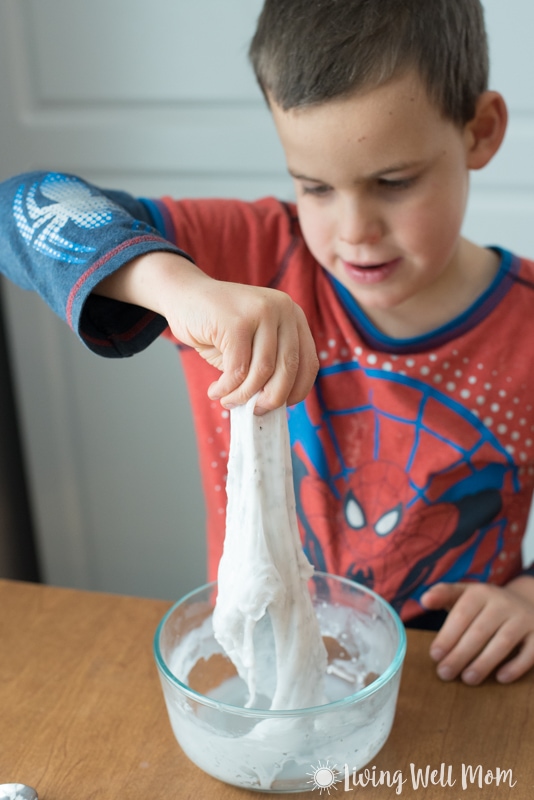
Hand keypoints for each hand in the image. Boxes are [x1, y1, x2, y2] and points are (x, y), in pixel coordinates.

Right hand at [167, 274, 317, 412]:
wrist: (183, 295)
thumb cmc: (219, 326)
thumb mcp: (253, 344)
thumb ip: (268, 367)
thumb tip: (274, 404)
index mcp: (293, 315)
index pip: (308, 362)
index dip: (297, 390)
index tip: (282, 406)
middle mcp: (283, 309)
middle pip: (288, 368)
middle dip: (272, 399)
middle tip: (255, 411)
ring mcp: (260, 311)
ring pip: (263, 372)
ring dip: (244, 395)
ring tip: (228, 400)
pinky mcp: (236, 321)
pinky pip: (238, 369)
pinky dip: (227, 388)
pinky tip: (216, 390)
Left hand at [420, 578, 533, 684]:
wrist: (526, 601)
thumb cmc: (484, 605)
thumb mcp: (464, 594)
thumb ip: (443, 595)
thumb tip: (424, 599)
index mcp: (480, 592)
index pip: (461, 614)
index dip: (447, 635)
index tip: (435, 655)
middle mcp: (503, 603)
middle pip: (479, 631)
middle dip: (460, 654)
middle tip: (445, 673)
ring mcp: (523, 618)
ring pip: (503, 642)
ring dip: (484, 663)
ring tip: (468, 679)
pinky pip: (529, 652)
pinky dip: (515, 666)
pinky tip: (500, 678)